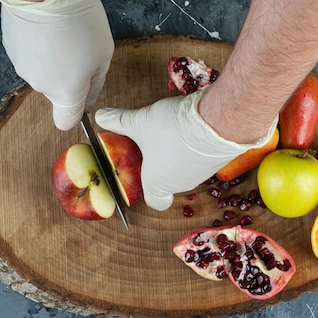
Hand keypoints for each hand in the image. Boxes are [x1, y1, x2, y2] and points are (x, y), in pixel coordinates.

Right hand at [0, 0, 113, 129]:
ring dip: (53, 61)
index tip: (82, 99)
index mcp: (66, 92)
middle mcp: (41, 86)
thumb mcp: (103, 53)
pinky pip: (30, 57)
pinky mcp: (11, 50)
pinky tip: (47, 30)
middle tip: (79, 51)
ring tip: (63, 36)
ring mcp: (23, 69)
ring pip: (43, 73)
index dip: (76, 113)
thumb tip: (90, 97)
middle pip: (56, 93)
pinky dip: (39, 48)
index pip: (66, 121)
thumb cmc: (76, 19)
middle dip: (68, 78)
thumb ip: (97, 82)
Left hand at [94, 90, 277, 210]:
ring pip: (185, 168)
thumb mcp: (140, 122)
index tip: (139, 173)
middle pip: (167, 181)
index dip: (145, 190)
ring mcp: (202, 174)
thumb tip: (100, 116)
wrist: (218, 123)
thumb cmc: (174, 131)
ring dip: (177, 154)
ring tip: (171, 130)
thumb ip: (119, 121)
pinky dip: (194, 146)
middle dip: (159, 164)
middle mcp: (181, 184)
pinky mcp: (217, 161)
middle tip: (150, 143)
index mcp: (158, 184)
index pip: (154, 202)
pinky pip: (201, 158)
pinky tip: (190, 127)